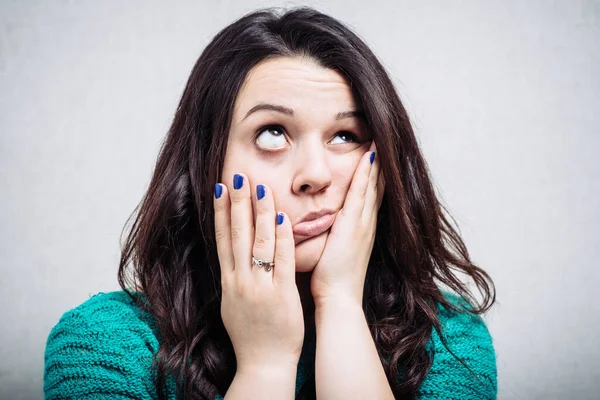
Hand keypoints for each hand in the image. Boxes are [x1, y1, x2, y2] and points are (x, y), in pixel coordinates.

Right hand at [214, 173, 304, 370]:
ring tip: (261, 188)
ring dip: (260, 213)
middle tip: (238, 176)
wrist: (263, 365)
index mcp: (228, 282)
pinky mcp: (281, 294)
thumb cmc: (250, 336)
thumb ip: (234, 278)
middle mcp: (240, 281)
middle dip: (238, 203)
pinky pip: (281, 261)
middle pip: (237, 234)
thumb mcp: (233, 304)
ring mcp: (259, 287)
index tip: (220, 188)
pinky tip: (282, 218)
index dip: (221, 212)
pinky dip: (281, 239)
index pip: (223, 239)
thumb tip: (232, 257)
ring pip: (258, 242)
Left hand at [310, 141, 385, 306]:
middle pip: (375, 187)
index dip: (373, 176)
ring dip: (375, 163)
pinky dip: (366, 174)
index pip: (368, 197)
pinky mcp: (354, 226)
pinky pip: (361, 193)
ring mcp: (363, 224)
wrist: (338, 300)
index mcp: (361, 230)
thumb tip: (324, 228)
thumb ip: (331, 238)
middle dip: (378, 164)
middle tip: (382, 141)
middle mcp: (366, 224)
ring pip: (371, 185)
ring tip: (379, 140)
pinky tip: (369, 156)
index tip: (374, 157)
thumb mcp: (334, 254)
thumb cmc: (332, 282)